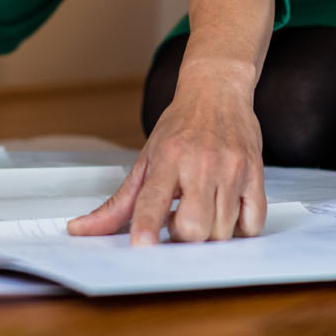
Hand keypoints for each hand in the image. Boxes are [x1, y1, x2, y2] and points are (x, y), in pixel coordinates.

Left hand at [67, 71, 265, 243]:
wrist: (217, 90)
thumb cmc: (180, 126)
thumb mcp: (145, 160)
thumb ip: (116, 203)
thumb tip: (79, 230)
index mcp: (168, 158)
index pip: (153, 199)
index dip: (147, 225)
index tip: (142, 245)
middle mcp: (201, 163)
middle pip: (194, 228)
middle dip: (184, 237)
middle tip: (179, 219)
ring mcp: (232, 169)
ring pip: (223, 231)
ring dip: (210, 233)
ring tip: (203, 209)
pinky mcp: (256, 174)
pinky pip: (253, 224)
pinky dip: (240, 229)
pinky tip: (227, 212)